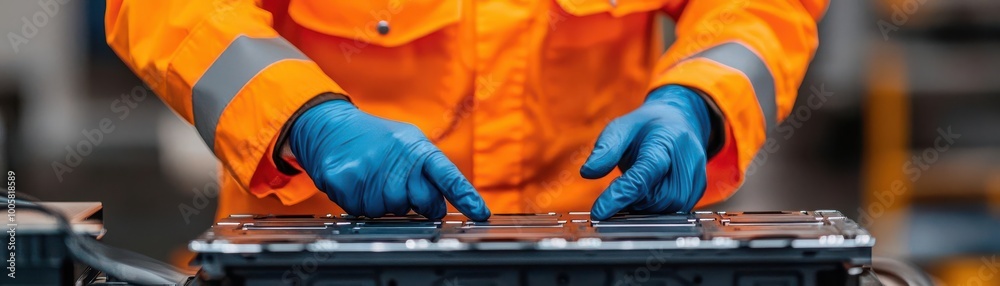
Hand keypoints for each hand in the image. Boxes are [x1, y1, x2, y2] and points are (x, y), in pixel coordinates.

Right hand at [289, 99, 490, 220]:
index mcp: (417, 148)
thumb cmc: (375, 139)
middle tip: (399, 185)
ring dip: (384, 202)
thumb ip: (427, 169)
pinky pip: (363, 210)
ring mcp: (371, 170)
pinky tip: (358, 182)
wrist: (331, 126)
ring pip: (390, 210)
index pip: (448, 175)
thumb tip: (442, 203)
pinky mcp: (346, 180)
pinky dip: (360, 202)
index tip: (480, 213)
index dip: (466, 196)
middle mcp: (397, 158)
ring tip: (373, 178)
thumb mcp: (407, 143)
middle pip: (422, 202)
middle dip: (415, 201)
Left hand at [581, 85, 711, 220]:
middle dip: (632, 199)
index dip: (620, 195)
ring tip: (635, 186)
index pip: (643, 174)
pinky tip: (647, 193)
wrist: (679, 122)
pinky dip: (655, 208)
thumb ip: (605, 149)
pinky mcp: (698, 191)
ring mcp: (696, 177)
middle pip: (655, 198)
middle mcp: (687, 160)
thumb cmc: (647, 127)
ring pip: (665, 209)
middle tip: (620, 187)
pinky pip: (674, 212)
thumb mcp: (621, 128)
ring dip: (643, 205)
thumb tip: (588, 172)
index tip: (599, 212)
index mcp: (666, 141)